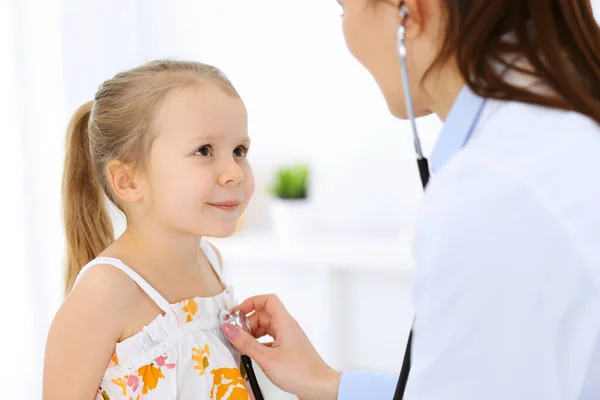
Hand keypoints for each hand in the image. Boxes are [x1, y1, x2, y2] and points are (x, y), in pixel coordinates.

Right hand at [221, 294, 341, 399]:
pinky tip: (253, 353)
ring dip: (252, 333)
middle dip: (248, 322)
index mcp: (285, 323)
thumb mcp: (267, 358)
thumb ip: (246, 343)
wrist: (319, 387)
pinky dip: (259, 343)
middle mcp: (287, 327)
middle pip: (263, 314)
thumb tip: (230, 329)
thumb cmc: (302, 372)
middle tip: (236, 334)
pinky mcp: (287, 349)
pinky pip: (270, 339)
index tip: (237, 313)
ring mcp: (287, 338)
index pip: (267, 300)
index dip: (251, 302)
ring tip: (242, 345)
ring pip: (266, 327)